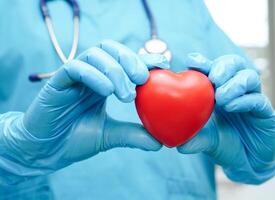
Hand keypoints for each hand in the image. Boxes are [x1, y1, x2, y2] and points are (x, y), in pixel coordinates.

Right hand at [20, 40, 168, 170]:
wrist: (47, 152)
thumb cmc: (76, 140)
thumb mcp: (111, 136)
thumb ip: (133, 135)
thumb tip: (159, 142)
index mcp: (104, 82)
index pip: (124, 60)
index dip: (143, 59)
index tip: (162, 66)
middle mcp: (91, 75)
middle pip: (111, 47)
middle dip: (130, 59)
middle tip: (142, 79)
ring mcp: (74, 76)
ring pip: (95, 53)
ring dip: (115, 70)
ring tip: (125, 95)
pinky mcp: (57, 82)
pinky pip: (75, 67)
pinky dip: (94, 75)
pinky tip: (107, 91)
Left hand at [177, 53, 274, 182]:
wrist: (247, 162)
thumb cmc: (224, 144)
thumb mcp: (206, 140)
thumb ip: (194, 139)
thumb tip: (178, 146)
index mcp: (218, 89)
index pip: (212, 68)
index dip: (203, 62)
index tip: (192, 62)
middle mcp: (236, 89)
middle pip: (234, 63)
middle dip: (223, 67)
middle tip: (213, 78)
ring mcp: (252, 98)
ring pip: (250, 77)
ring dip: (234, 84)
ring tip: (221, 97)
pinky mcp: (265, 112)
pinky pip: (258, 100)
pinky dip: (244, 100)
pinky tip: (231, 106)